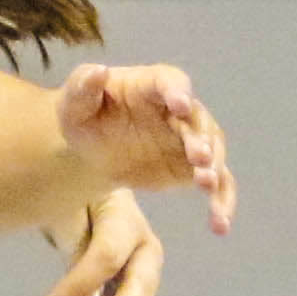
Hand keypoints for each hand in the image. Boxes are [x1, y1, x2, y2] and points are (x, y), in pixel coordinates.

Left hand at [42, 192, 163, 295]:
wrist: (89, 193)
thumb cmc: (69, 195)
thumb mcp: (64, 204)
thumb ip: (73, 238)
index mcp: (125, 219)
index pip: (105, 256)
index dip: (78, 285)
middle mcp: (144, 248)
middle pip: (137, 288)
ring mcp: (144, 273)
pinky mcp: (136, 292)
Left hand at [54, 63, 233, 231]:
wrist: (91, 147)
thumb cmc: (84, 114)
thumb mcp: (75, 101)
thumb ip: (83, 85)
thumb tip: (97, 71)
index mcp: (153, 85)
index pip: (171, 82)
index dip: (177, 91)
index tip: (180, 104)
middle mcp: (181, 110)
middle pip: (198, 121)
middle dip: (201, 138)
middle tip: (200, 157)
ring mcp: (191, 139)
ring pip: (213, 153)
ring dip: (214, 169)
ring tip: (207, 186)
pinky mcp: (193, 168)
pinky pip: (215, 184)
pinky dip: (220, 201)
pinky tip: (220, 224)